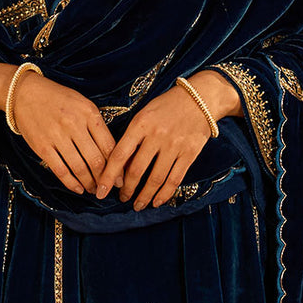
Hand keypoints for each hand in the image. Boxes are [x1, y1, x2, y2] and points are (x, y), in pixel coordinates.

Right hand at [0, 61, 115, 193]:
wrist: (24, 93)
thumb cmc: (58, 98)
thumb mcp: (82, 104)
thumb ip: (96, 125)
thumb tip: (111, 153)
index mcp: (89, 113)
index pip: (109, 145)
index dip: (117, 166)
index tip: (120, 178)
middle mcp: (74, 124)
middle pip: (96, 160)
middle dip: (104, 179)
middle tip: (108, 188)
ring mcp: (57, 136)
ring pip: (79, 167)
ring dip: (89, 183)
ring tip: (94, 190)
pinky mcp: (42, 146)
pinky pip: (60, 170)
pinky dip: (71, 183)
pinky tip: (78, 189)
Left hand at [94, 71, 237, 209]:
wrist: (201, 97)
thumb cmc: (167, 106)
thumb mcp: (144, 114)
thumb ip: (133, 137)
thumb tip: (120, 167)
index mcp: (140, 124)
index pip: (119, 155)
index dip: (108, 176)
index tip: (101, 191)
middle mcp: (156, 135)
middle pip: (136, 170)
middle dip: (127, 190)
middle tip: (122, 199)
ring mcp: (174, 145)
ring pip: (155, 179)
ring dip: (145, 196)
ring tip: (138, 205)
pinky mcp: (190, 153)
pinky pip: (175, 179)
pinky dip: (164, 194)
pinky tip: (157, 201)